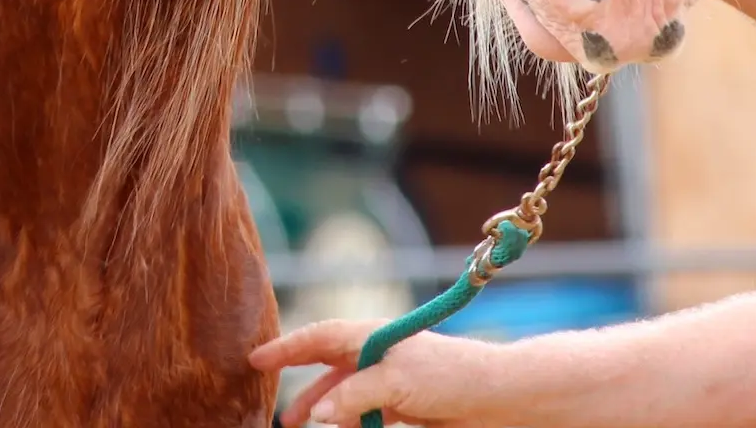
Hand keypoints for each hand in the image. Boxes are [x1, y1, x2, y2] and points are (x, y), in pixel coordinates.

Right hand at [252, 321, 502, 427]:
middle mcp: (377, 356)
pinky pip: (367, 416)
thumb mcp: (393, 382)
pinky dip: (351, 423)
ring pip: (346, 397)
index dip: (285, 348)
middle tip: (278, 410)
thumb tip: (316, 415)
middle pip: (328, 369)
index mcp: (370, 336)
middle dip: (302, 388)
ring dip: (325, 412)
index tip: (255, 359)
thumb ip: (350, 397)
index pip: (317, 338)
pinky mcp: (407, 409)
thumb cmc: (449, 377)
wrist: (500, 400)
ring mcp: (392, 383)